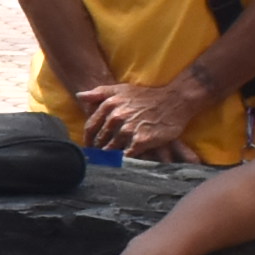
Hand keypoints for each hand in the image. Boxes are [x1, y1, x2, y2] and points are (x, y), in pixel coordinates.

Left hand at [74, 73, 213, 159]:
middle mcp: (117, 117)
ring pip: (111, 149)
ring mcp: (129, 129)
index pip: (90, 128)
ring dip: (109, 158)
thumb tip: (79, 95)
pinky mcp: (141, 140)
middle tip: (96, 160)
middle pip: (100, 140)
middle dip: (97, 151)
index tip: (88, 148)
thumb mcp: (121, 88)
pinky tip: (122, 166)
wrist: (175, 100)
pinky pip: (126, 156)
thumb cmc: (146, 95)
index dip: (87, 140)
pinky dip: (123, 162)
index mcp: (109, 105)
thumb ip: (99, 93)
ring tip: (107, 166)